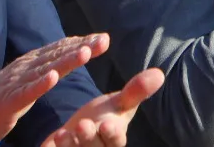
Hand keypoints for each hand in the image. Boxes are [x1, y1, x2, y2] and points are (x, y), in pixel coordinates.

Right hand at [0, 34, 107, 145]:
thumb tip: (71, 51)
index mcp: (32, 62)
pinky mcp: (8, 101)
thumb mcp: (30, 77)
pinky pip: (26, 92)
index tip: (103, 38)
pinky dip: (39, 85)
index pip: (60, 49)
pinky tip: (52, 79)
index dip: (81, 42)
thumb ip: (48, 65)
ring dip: (65, 61)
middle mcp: (26, 67)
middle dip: (82, 47)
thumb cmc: (4, 96)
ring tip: (85, 53)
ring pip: (45, 70)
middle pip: (57, 55)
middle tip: (103, 41)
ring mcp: (17, 83)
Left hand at [40, 68, 163, 146]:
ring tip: (64, 132)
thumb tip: (160, 73)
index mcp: (114, 139)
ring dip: (70, 145)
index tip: (106, 124)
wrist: (74, 136)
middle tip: (83, 125)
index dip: (112, 134)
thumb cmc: (100, 118)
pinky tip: (53, 139)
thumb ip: (135, 91)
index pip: (116, 140)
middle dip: (89, 138)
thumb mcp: (117, 105)